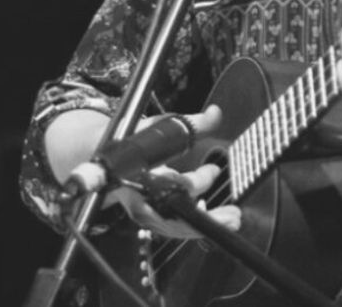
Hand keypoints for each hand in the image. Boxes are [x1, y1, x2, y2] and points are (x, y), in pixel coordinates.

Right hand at [102, 107, 238, 239]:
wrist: (109, 158)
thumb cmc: (134, 141)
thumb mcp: (162, 127)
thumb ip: (193, 124)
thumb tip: (216, 113)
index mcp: (140, 174)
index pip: (174, 184)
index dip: (199, 180)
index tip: (215, 169)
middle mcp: (140, 199)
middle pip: (175, 217)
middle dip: (206, 219)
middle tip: (232, 216)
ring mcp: (145, 213)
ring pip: (176, 227)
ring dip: (205, 225)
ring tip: (232, 218)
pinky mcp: (150, 219)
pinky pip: (173, 227)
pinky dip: (192, 225)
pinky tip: (211, 215)